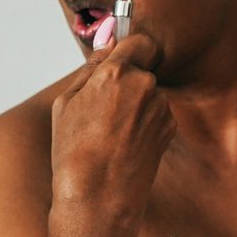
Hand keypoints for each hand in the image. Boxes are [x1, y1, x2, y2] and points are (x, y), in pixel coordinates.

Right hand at [49, 32, 173, 225]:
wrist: (99, 195)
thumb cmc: (74, 150)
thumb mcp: (67, 102)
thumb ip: (91, 67)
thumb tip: (108, 43)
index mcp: (117, 72)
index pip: (138, 41)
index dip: (128, 49)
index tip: (118, 59)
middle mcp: (146, 85)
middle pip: (142, 69)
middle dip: (126, 81)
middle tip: (102, 108)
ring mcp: (162, 107)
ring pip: (149, 93)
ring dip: (135, 103)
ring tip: (110, 131)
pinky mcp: (170, 127)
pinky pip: (155, 113)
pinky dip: (143, 121)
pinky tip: (124, 141)